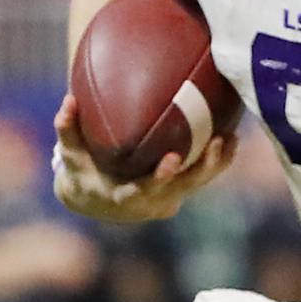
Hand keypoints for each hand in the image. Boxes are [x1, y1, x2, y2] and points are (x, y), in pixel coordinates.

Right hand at [51, 100, 234, 223]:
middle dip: (202, 168)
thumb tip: (68, 100)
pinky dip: (218, 161)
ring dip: (216, 162)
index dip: (160, 178)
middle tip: (216, 141)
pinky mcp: (181, 192)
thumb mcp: (71, 155)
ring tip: (231, 136)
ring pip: (199, 183)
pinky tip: (233, 136)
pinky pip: (203, 177)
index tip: (172, 159)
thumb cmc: (83, 171)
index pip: (144, 191)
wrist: (100, 201)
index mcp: (124, 197)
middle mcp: (152, 202)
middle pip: (183, 188)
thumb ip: (67, 130)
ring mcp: (170, 199)